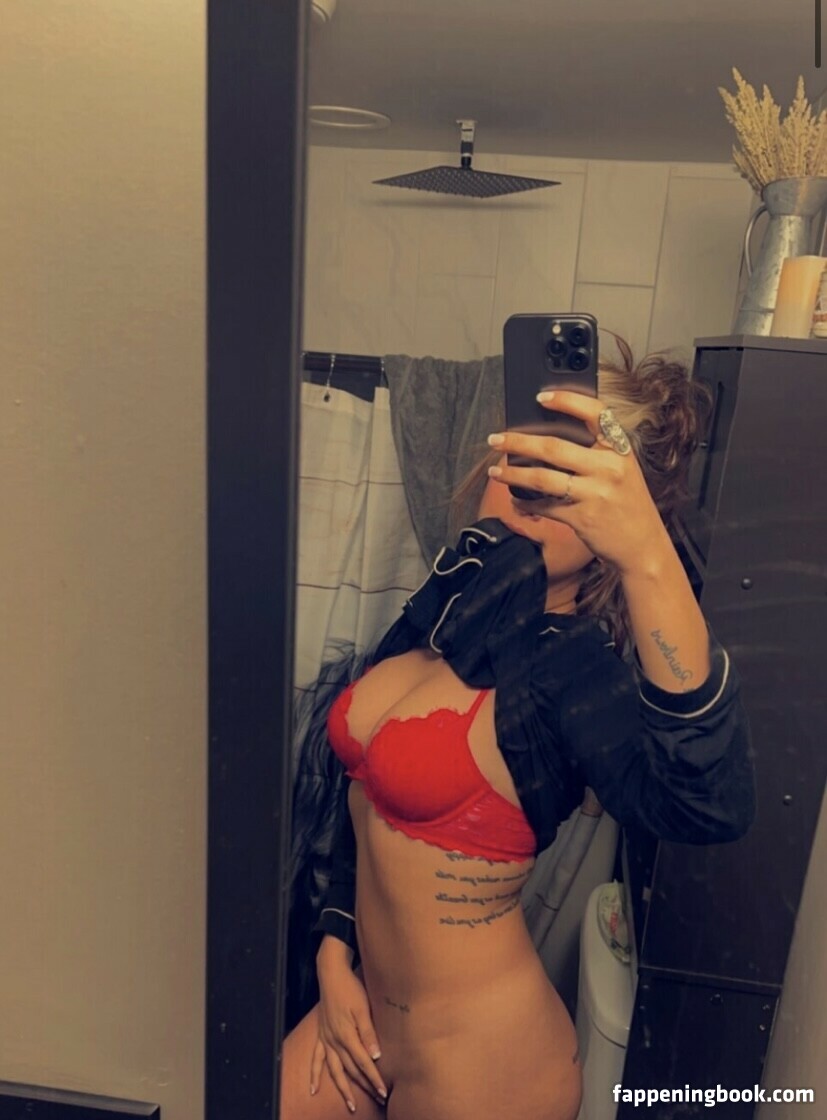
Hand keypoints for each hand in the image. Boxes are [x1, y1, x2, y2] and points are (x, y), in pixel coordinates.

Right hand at [311, 954, 387, 1109]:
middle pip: (352, 1069)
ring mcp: (326, 1039)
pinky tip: (313, 1089)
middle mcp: (335, 1041)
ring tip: (350, 1105)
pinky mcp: (321, 1035)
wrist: (332, 974)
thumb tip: (375, 1056)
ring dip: (343, 1088)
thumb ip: (368, 1033)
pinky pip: (316, 1059)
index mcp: (347, 1035)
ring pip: (335, 1070)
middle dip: (365, 1086)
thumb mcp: (363, 1008)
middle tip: (378, 1098)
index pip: (364, 1063)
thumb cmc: (350, 988)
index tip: (384, 1091)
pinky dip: (314, 1075)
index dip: (374, 1078)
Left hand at [488, 390, 671, 575]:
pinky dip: (526, 502)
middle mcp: (608, 467)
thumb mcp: (621, 469)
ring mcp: (595, 493)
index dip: (567, 400)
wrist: (643, 544)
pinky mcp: (582, 517)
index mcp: (619, 449)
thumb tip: (548, 439)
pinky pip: (544, 505)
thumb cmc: (627, 503)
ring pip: (542, 478)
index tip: (541, 397)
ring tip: (496, 472)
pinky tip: (517, 499)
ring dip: (513, 474)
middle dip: (518, 442)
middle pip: (554, 447)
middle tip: (496, 439)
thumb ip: (595, 452)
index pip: (595, 413)